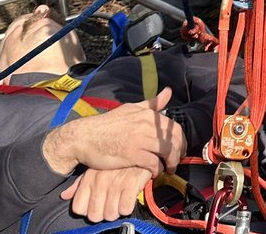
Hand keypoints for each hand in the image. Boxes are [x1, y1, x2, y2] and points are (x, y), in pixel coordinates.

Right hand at [42, 86, 184, 175]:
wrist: (85, 137)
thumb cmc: (107, 125)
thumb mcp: (130, 109)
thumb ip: (150, 104)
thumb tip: (168, 92)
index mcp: (147, 113)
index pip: (173, 127)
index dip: (180, 141)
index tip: (178, 150)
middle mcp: (146, 124)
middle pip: (174, 139)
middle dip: (179, 152)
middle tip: (175, 162)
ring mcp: (139, 139)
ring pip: (167, 151)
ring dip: (171, 162)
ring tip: (167, 169)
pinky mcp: (131, 154)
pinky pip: (153, 163)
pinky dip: (157, 170)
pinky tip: (154, 173)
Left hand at [62, 166, 153, 222]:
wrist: (139, 142)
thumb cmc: (116, 159)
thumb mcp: (95, 167)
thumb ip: (79, 183)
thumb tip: (65, 195)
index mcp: (89, 178)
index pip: (79, 209)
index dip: (88, 210)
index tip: (97, 204)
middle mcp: (100, 180)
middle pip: (94, 215)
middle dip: (103, 212)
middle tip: (110, 203)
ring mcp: (115, 182)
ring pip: (110, 214)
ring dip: (117, 210)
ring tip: (120, 198)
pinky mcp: (132, 183)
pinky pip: (125, 209)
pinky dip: (128, 206)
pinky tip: (129, 196)